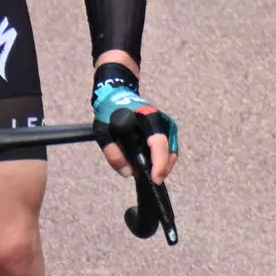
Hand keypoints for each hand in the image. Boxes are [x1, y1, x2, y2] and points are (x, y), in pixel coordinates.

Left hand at [90, 64, 179, 184]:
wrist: (116, 95)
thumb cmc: (110, 112)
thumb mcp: (103, 132)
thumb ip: (113, 153)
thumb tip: (128, 173)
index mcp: (148, 118)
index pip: (159, 144)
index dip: (159, 164)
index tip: (155, 179)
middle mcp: (162, 120)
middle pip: (170, 150)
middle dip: (162, 168)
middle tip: (150, 180)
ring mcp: (166, 125)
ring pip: (171, 151)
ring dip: (162, 165)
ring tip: (150, 173)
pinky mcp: (165, 129)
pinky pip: (168, 149)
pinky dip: (161, 159)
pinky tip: (151, 165)